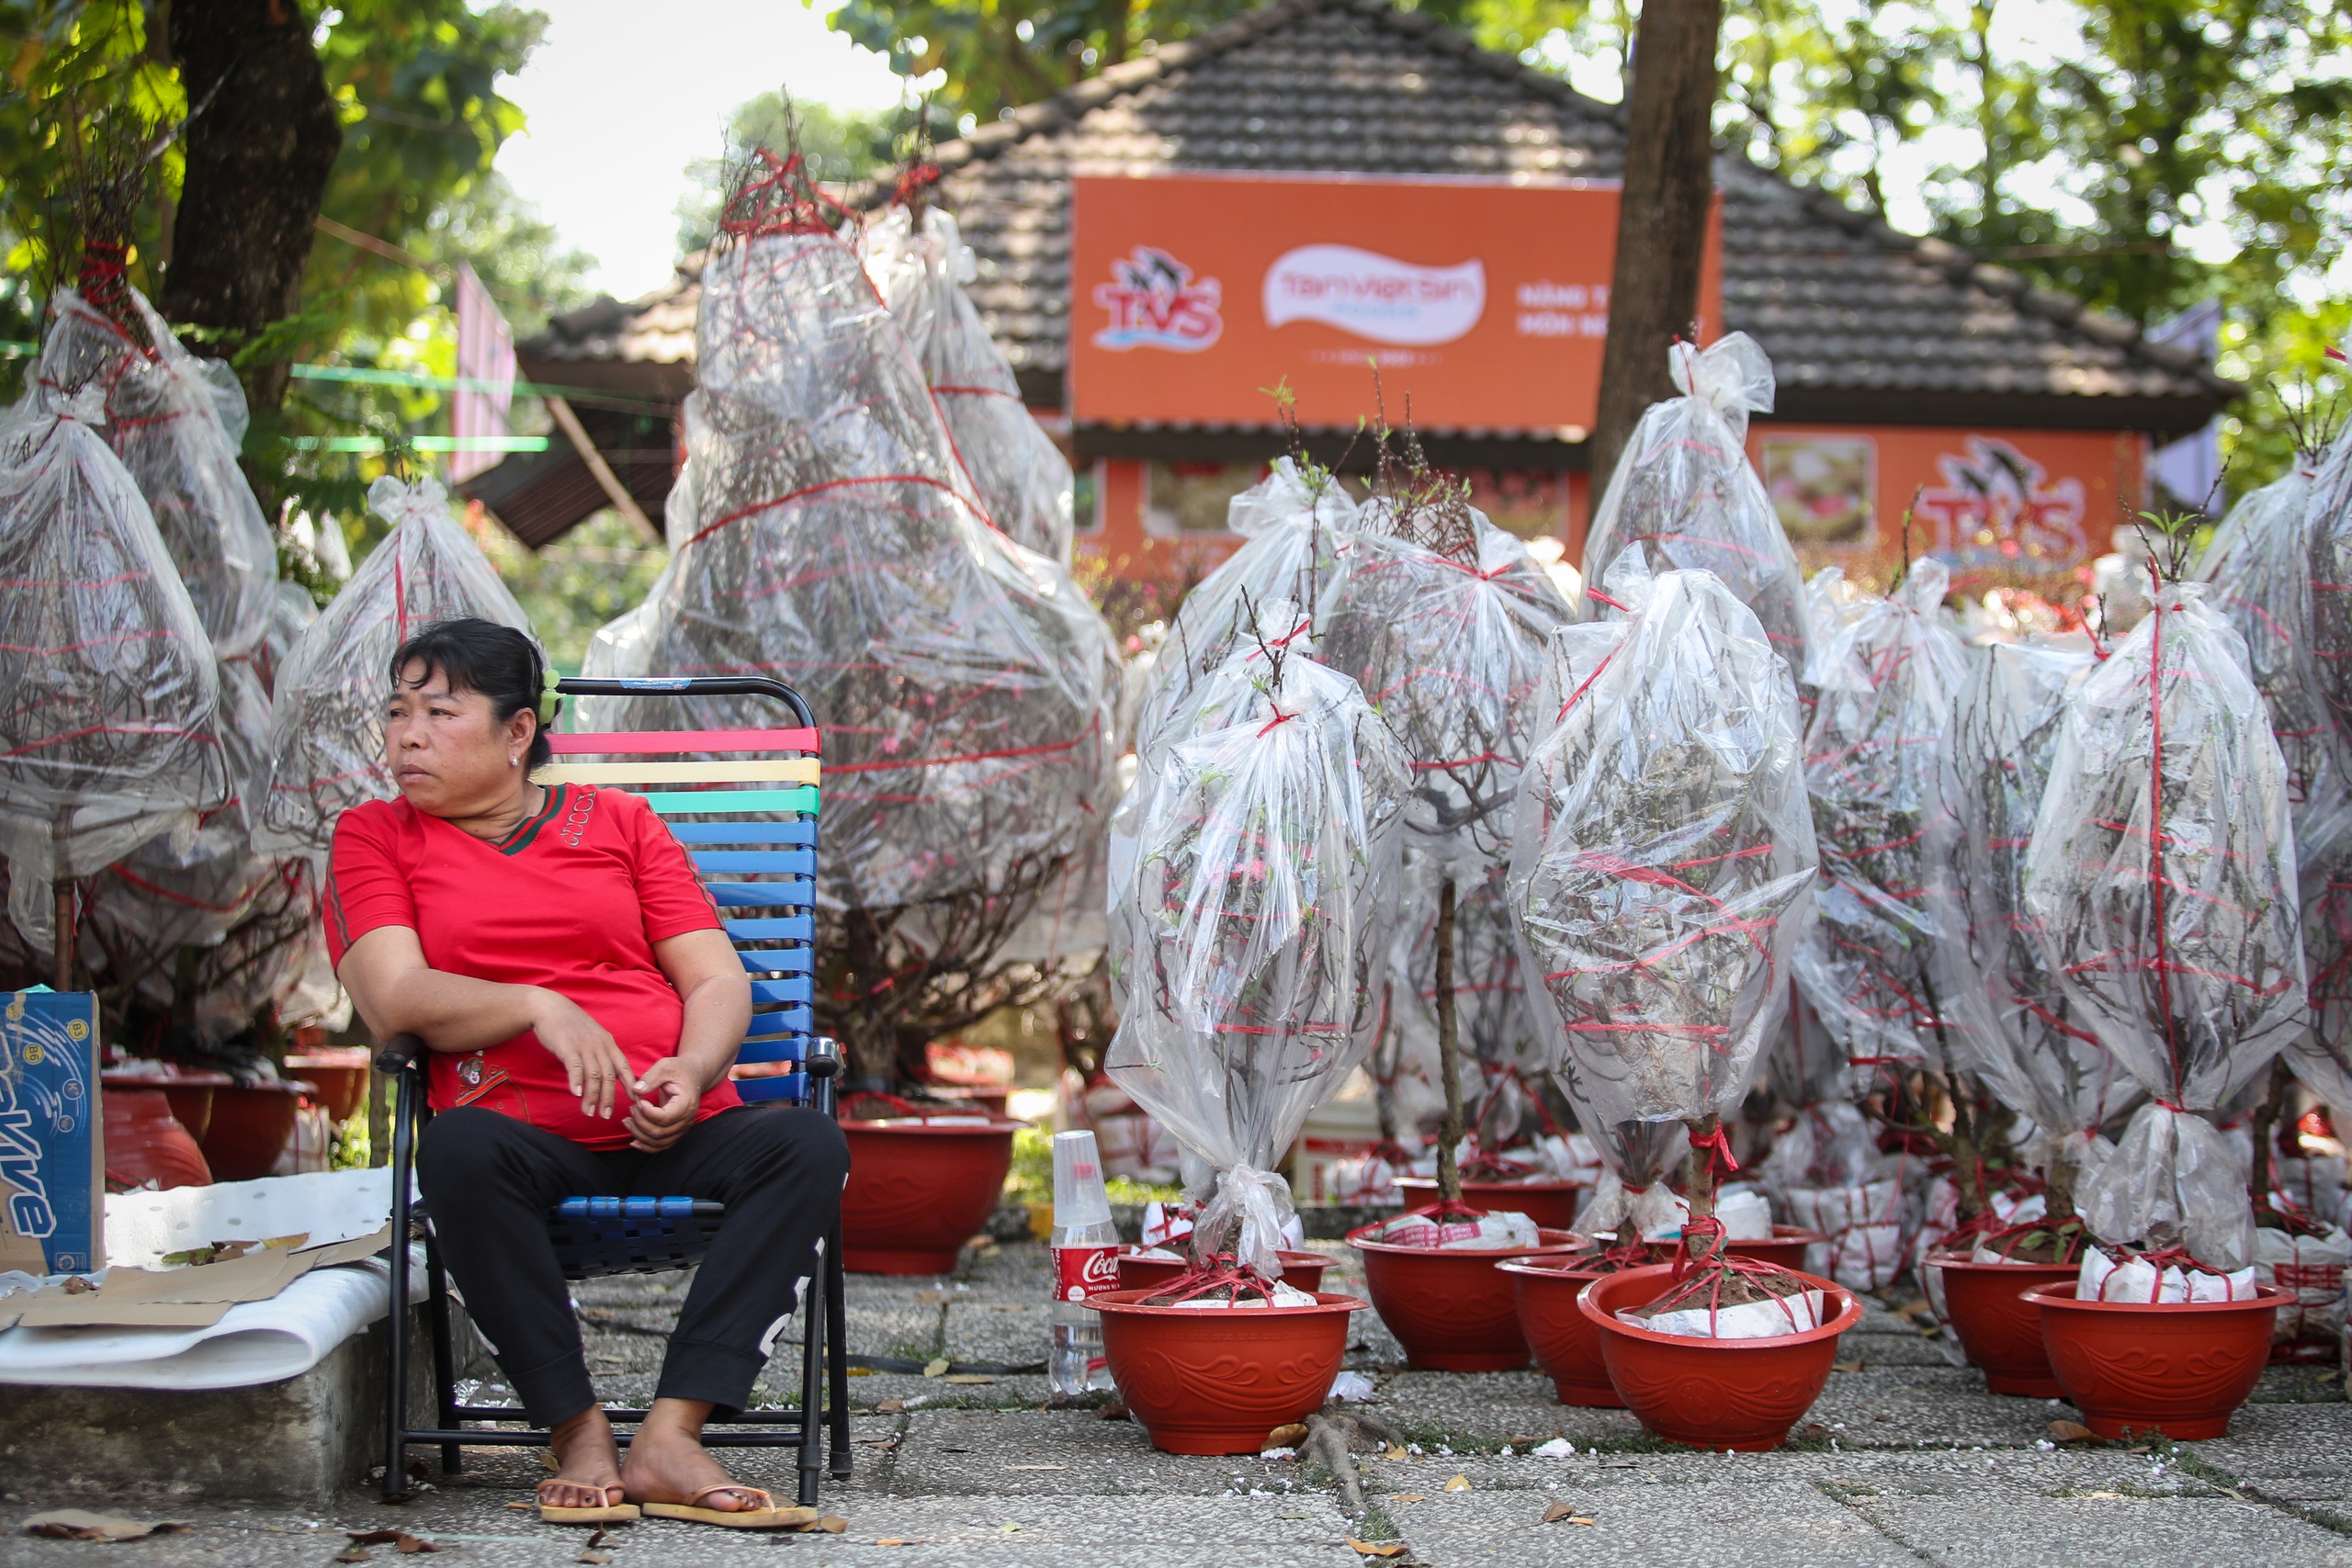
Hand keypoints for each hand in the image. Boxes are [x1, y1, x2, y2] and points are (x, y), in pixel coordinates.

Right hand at [530, 991, 632, 1119]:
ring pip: (593, 1075)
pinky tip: (576, 1094)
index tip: (635, 1100)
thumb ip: (602, 1055)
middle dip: (608, 1098)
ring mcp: (584, 1046)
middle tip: (606, 1115)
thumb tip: (608, 1076)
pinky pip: (575, 1067)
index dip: (630, 1084)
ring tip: (589, 1112)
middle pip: (609, 1076)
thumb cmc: (573, 1027)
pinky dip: (577, 1082)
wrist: (552, 1009)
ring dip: (592, 1096)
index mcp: (609, 1044)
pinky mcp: (568, 1047)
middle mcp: (600, 1046)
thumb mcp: (594, 1038)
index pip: (624, 1067)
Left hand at [627, 1057, 702, 1152]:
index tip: (638, 1101)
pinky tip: (633, 1141)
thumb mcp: (665, 1066)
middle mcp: (687, 1119)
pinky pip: (661, 1146)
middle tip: (631, 1109)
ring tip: (627, 1121)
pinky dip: (646, 1146)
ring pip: (658, 1142)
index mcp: (686, 1103)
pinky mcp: (676, 1132)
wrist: (693, 1076)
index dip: (647, 1112)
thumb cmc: (679, 1070)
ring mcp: (682, 1128)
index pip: (665, 1117)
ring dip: (639, 1135)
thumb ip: (651, 1078)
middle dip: (639, 1123)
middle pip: (659, 1132)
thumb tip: (635, 1091)